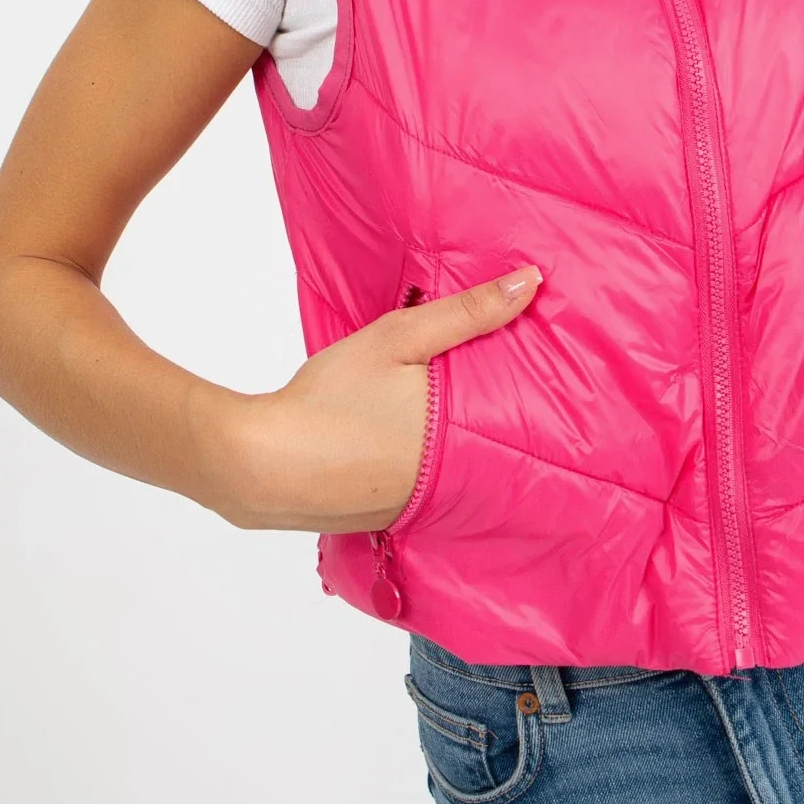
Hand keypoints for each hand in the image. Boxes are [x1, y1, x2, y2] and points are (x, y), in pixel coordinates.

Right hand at [199, 264, 542, 531]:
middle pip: (487, 452)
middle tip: (491, 396)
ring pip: (451, 473)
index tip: (544, 387)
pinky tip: (396, 447)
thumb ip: (467, 312)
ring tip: (442, 417)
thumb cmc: (329, 399)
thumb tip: (530, 282)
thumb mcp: (398, 340)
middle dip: (489, 427)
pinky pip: (416, 490)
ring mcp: (413, 512)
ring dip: (452, 451)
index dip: (532, 406)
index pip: (522, 428)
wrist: (259, 465)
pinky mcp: (381, 521)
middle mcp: (446, 488)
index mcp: (460, 445)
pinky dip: (414, 469)